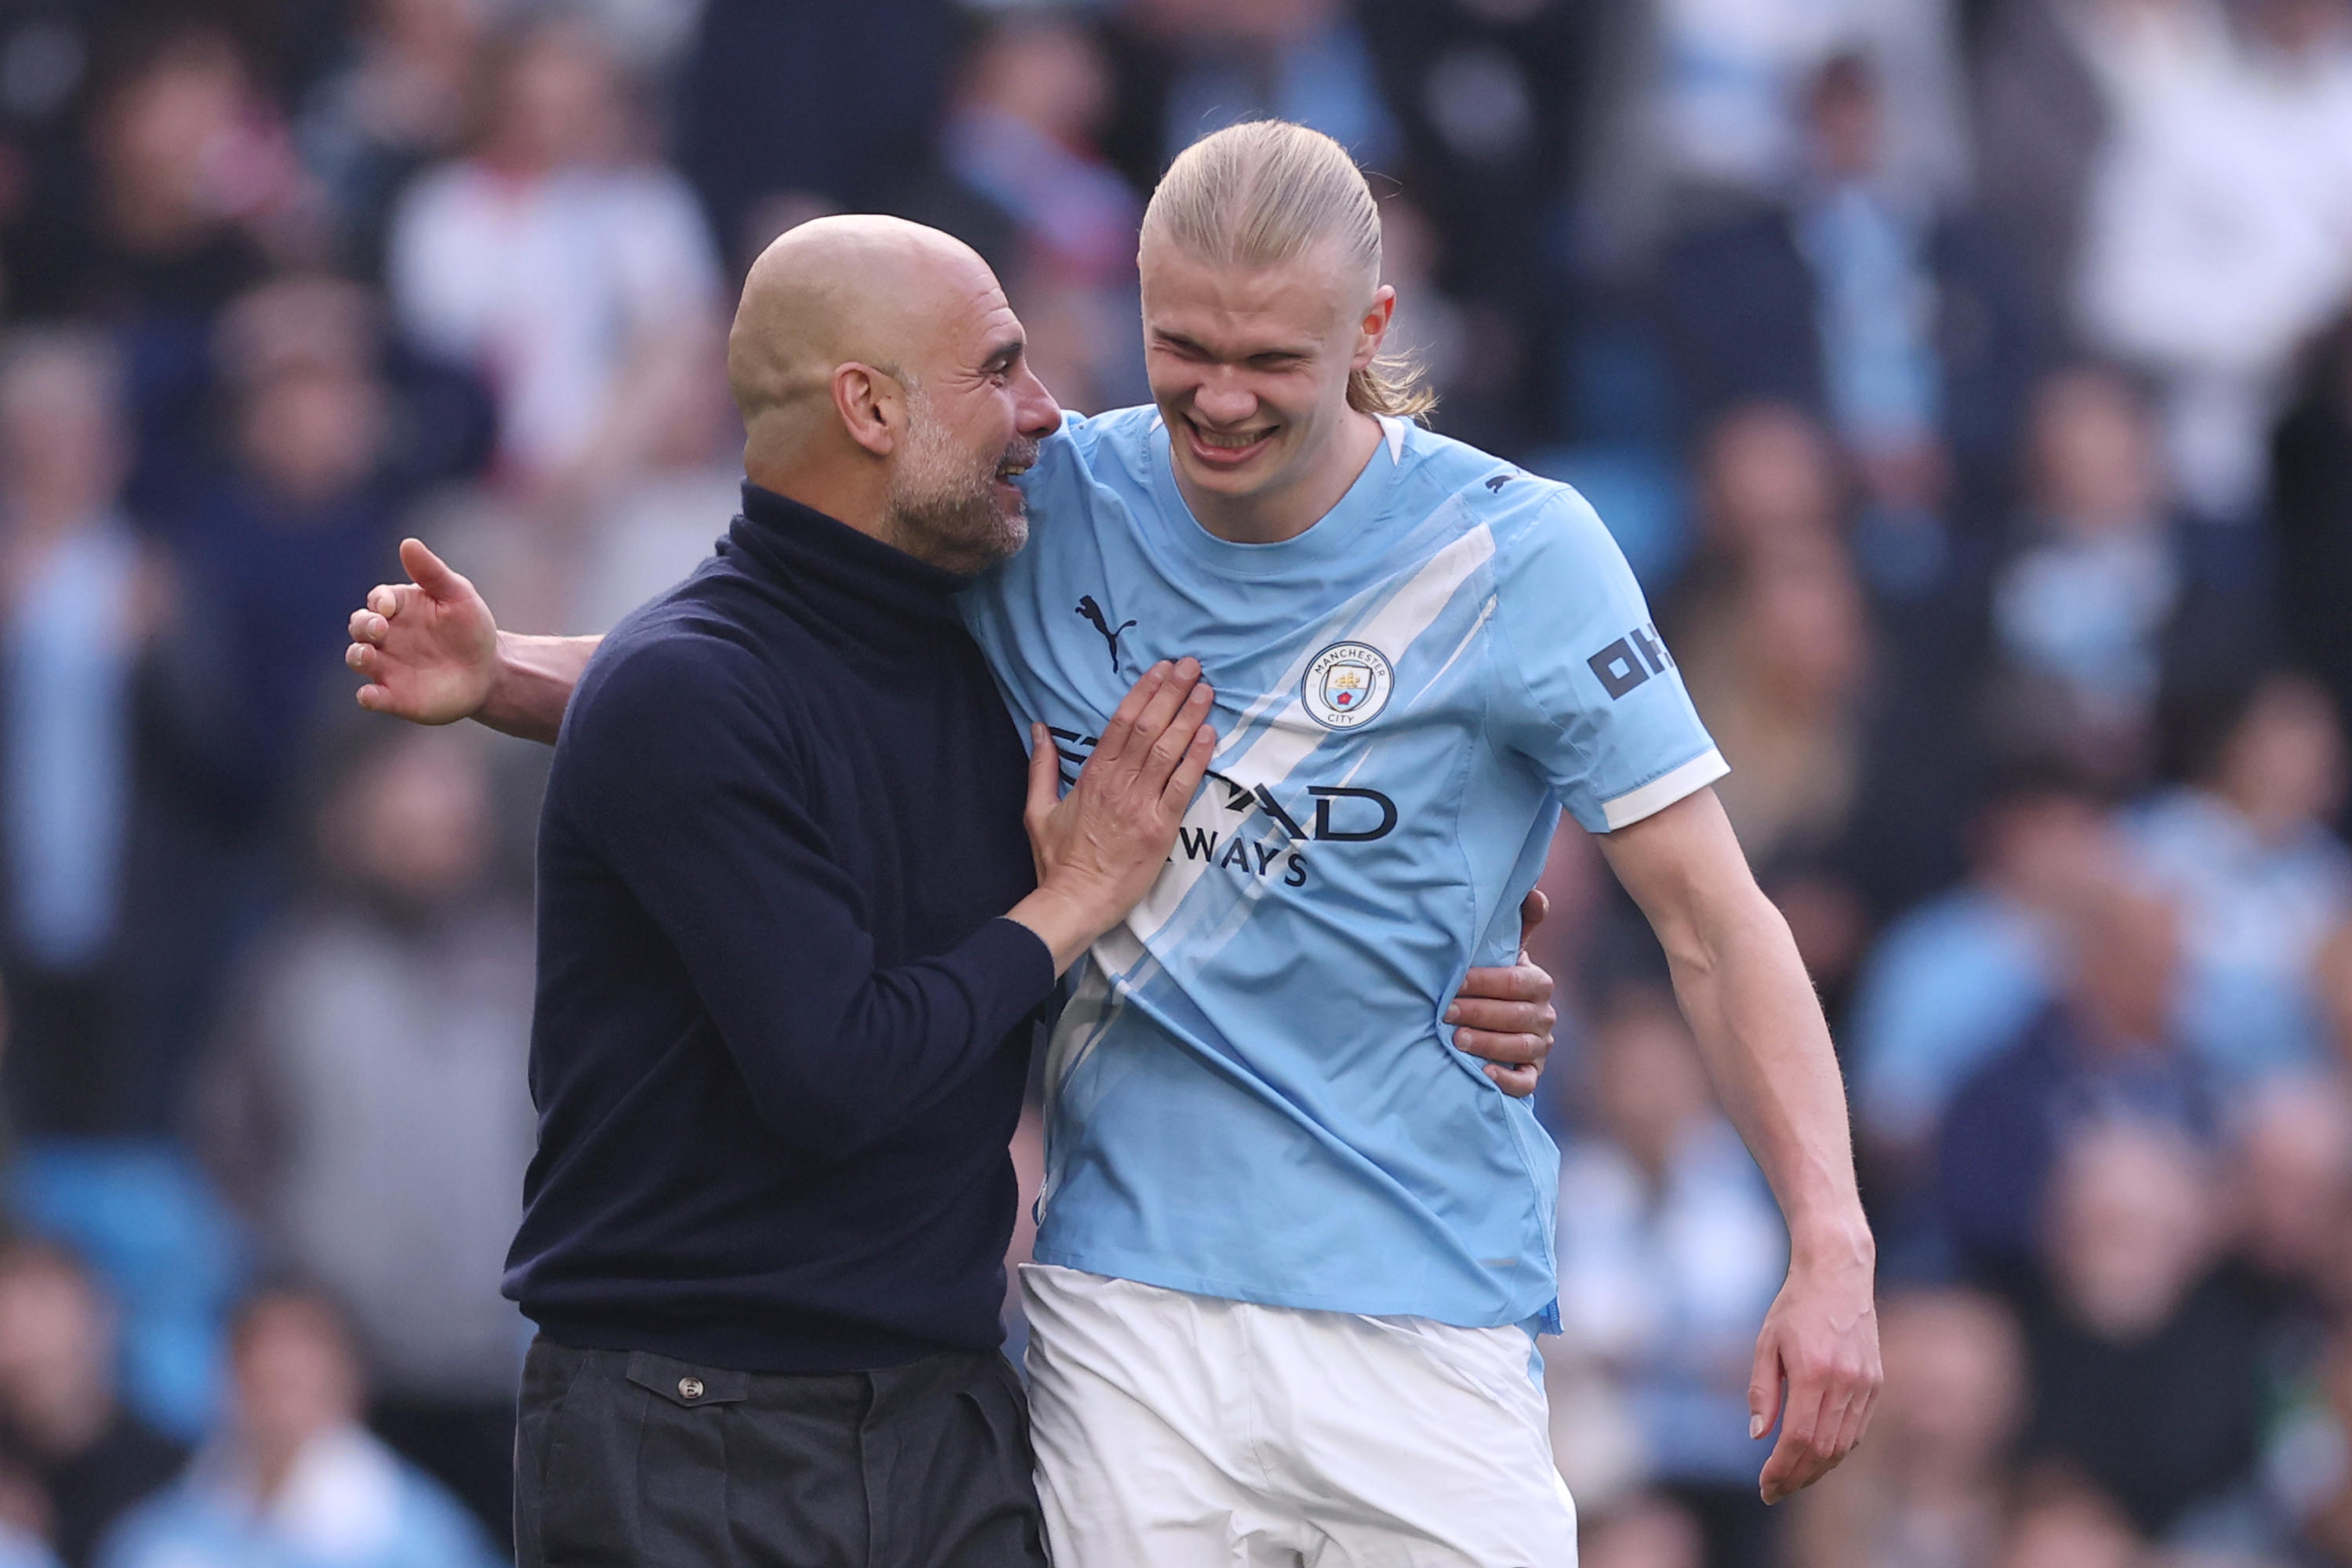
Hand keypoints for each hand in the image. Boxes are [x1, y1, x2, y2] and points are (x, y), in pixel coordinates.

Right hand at [346, 538, 498, 724]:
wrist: (488, 671)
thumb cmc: (471, 628)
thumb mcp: (458, 596)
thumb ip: (432, 572)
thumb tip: (407, 542)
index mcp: (399, 608)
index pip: (377, 600)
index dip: (379, 602)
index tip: (388, 605)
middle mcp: (385, 636)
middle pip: (359, 626)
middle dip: (363, 625)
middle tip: (379, 628)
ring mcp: (387, 666)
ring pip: (358, 658)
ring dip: (357, 656)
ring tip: (366, 656)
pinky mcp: (394, 695)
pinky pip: (372, 696)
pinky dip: (367, 697)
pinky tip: (369, 696)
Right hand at [1011, 659, 1216, 972]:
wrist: (1076, 899)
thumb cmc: (1058, 860)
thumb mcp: (1037, 809)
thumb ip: (1041, 766)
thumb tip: (1038, 729)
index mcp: (1092, 775)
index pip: (1121, 722)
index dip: (1143, 692)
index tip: (1160, 669)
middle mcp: (1118, 783)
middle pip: (1148, 727)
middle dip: (1171, 693)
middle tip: (1191, 665)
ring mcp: (1141, 804)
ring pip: (1167, 749)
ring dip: (1189, 716)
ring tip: (1205, 689)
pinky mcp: (1160, 827)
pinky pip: (1182, 785)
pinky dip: (1196, 758)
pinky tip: (1210, 734)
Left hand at [1445, 889, 1555, 1095]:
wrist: (1496, 1021)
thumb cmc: (1493, 980)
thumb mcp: (1504, 951)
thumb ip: (1519, 923)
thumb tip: (1534, 892)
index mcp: (1538, 983)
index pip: (1516, 982)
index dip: (1485, 983)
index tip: (1454, 983)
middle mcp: (1544, 1015)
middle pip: (1516, 1015)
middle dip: (1479, 1013)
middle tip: (1445, 1013)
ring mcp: (1539, 1046)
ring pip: (1520, 1047)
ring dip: (1488, 1043)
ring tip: (1457, 1041)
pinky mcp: (1531, 1073)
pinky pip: (1525, 1081)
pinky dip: (1507, 1079)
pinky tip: (1485, 1074)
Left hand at [1750, 1239, 1881, 1503]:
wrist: (1838, 1274)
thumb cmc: (1794, 1306)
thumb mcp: (1766, 1342)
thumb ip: (1762, 1390)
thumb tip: (1759, 1435)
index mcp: (1815, 1371)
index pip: (1801, 1438)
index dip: (1783, 1468)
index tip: (1765, 1485)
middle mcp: (1846, 1382)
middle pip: (1824, 1449)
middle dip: (1798, 1477)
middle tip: (1774, 1491)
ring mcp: (1866, 1384)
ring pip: (1844, 1445)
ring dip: (1818, 1469)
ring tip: (1792, 1479)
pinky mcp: (1876, 1383)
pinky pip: (1857, 1429)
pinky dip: (1837, 1449)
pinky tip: (1816, 1455)